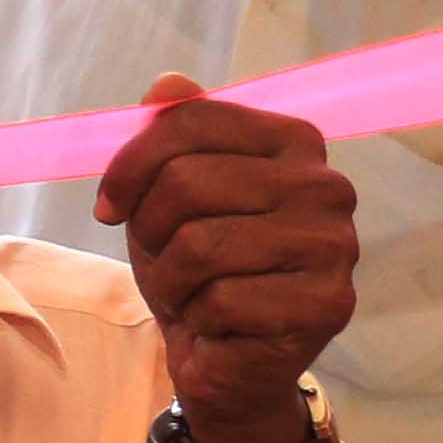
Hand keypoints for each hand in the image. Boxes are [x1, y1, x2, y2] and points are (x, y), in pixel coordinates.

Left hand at [99, 76, 358, 442]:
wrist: (226, 359)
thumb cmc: (197, 266)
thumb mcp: (168, 195)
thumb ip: (173, 135)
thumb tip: (168, 83)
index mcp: (293, 142)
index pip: (191, 120)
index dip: (129, 163)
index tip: (107, 204)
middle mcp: (326, 187)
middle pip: (188, 183)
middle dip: (149, 228)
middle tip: (161, 256)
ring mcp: (335, 247)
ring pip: (200, 245)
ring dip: (170, 278)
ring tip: (189, 290)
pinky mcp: (327, 305)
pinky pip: (222, 300)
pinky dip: (198, 316)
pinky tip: (217, 322)